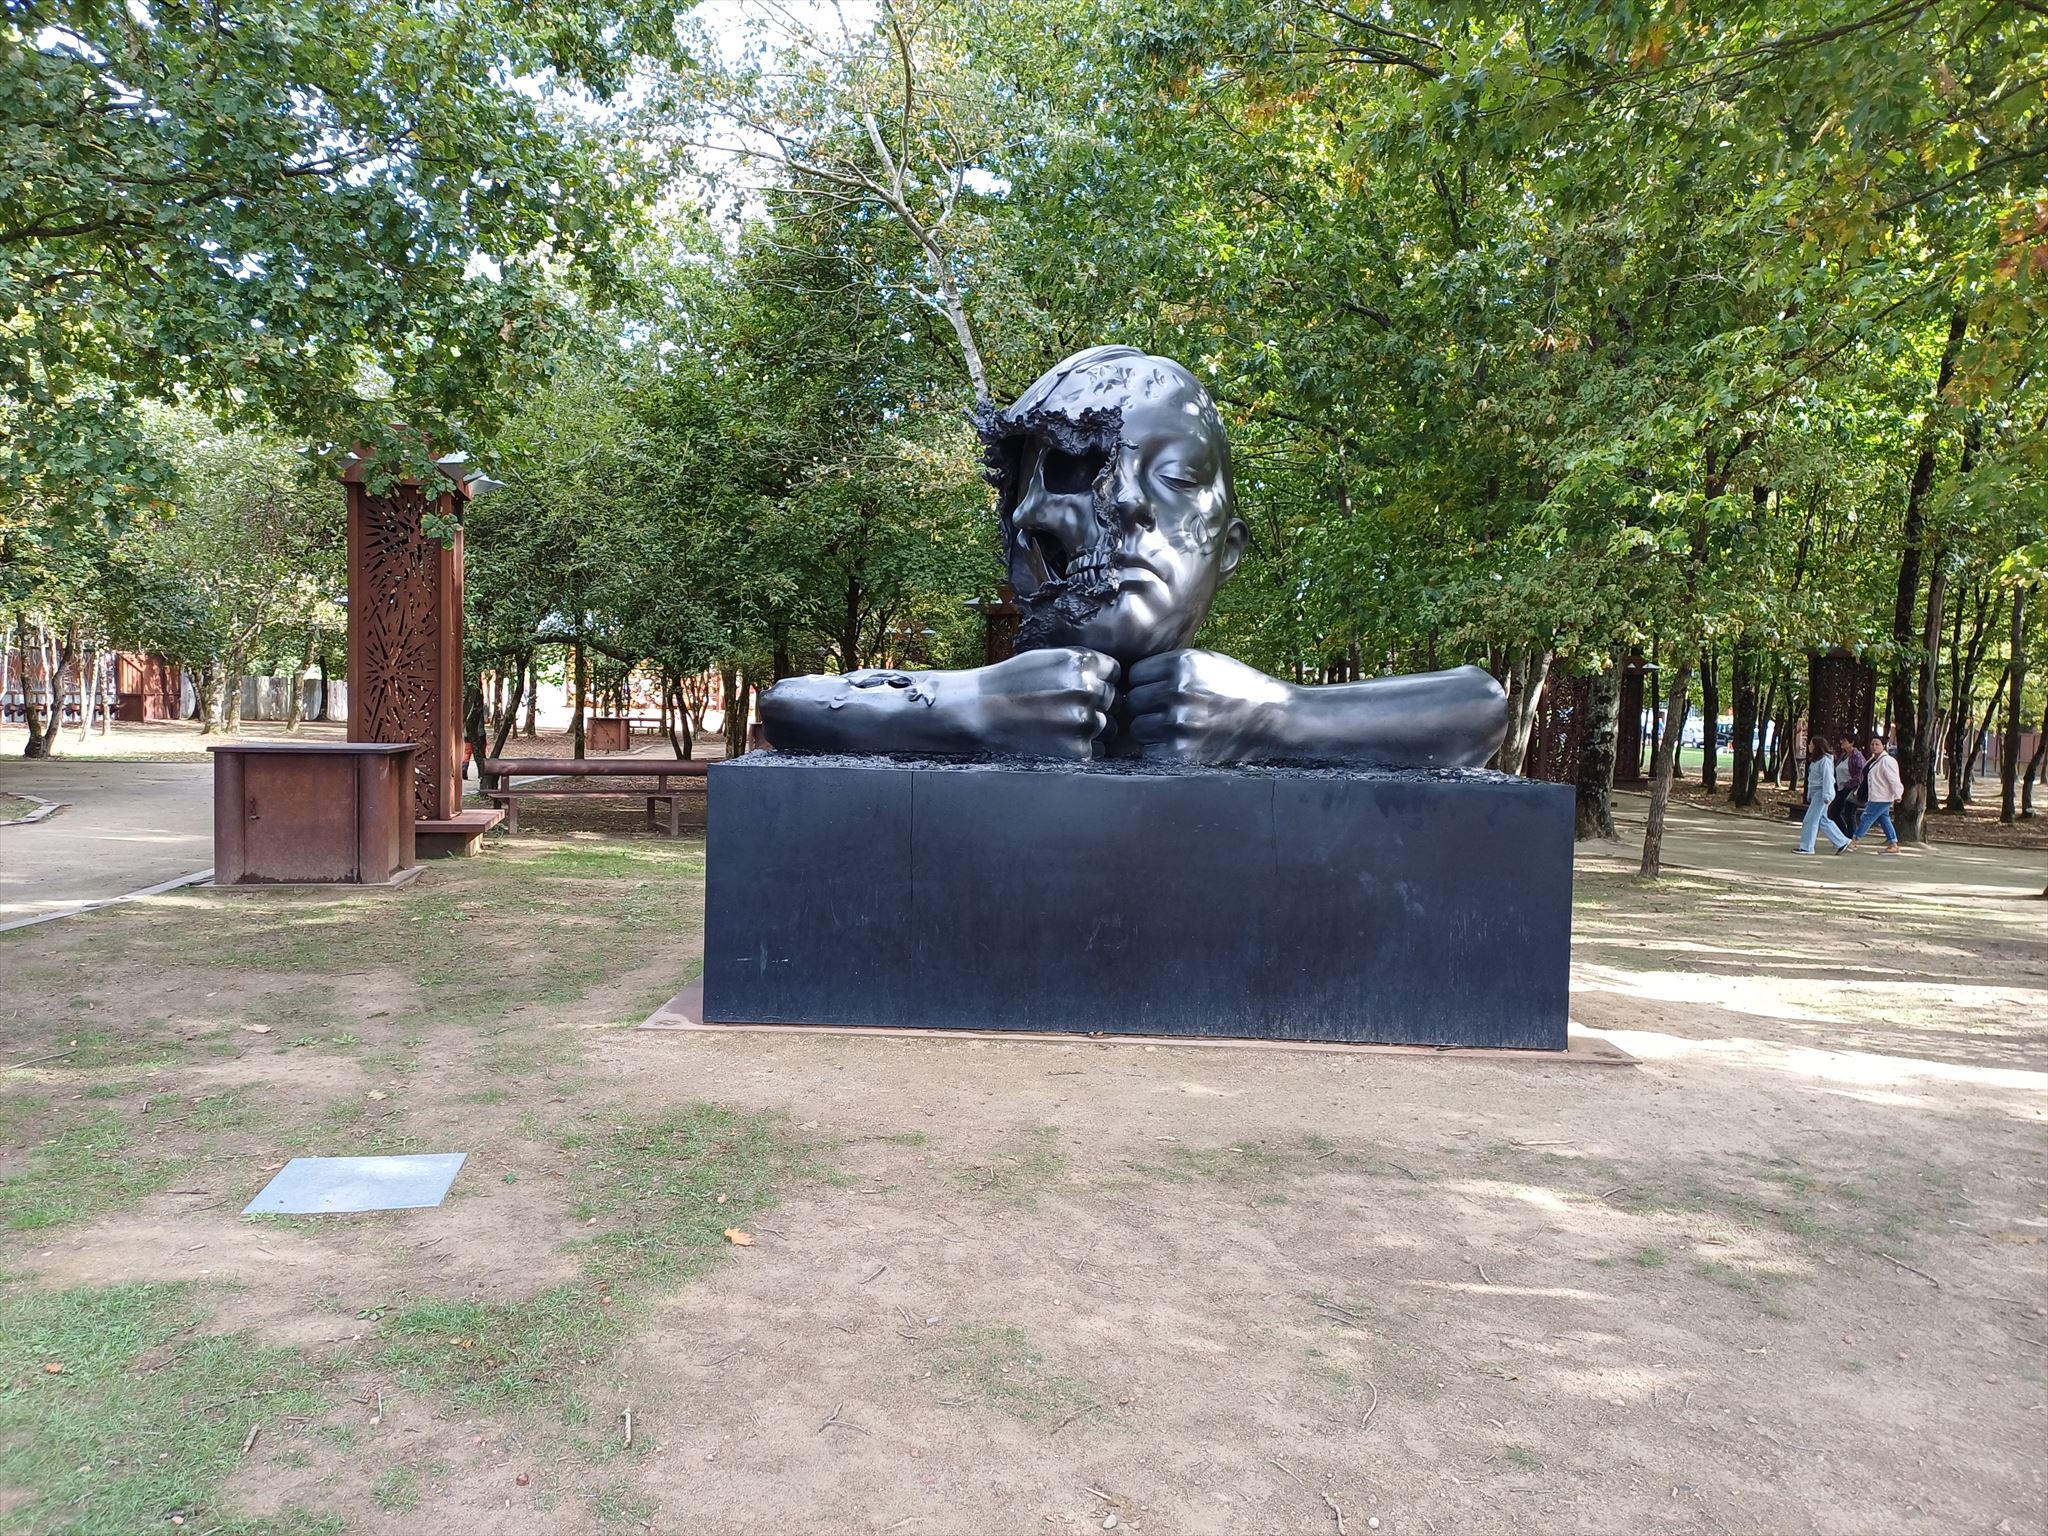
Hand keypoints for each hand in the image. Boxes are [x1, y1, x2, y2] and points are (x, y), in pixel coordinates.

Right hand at [972, 647, 1119, 758]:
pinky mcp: (1078, 749)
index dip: (1102, 680)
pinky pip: (1099, 750)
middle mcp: (1090, 690)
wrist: (980, 711)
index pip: (1116, 672)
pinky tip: (1059, 740)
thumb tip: (1112, 677)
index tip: (1083, 687)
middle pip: (1115, 700)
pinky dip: (1085, 748)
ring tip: (1060, 725)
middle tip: (1067, 709)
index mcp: (1084, 662)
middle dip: (1098, 704)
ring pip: (1109, 726)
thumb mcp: (1049, 658)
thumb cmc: (1010, 681)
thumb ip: (1082, 664)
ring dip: (1092, 728)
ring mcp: (1086, 721)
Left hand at [1124, 648, 1294, 764]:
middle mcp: (1178, 691)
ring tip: (1173, 728)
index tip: (1158, 691)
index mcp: (1183, 664)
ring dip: (1150, 730)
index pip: (1135, 674)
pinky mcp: (1183, 751)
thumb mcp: (1208, 662)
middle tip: (1164, 712)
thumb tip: (1133, 680)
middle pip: (1133, 701)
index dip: (1144, 684)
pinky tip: (1180, 742)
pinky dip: (1160, 749)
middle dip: (1145, 707)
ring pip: (1138, 728)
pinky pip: (1150, 751)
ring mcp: (1179, 723)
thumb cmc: (1239, 688)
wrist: (1275, 719)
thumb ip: (1171, 667)